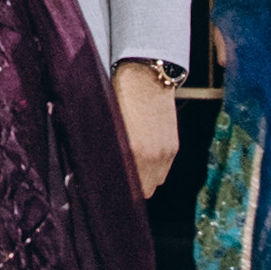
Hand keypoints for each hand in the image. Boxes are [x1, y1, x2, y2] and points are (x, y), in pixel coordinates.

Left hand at [112, 61, 178, 196]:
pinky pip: (163, 172)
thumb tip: (97, 171)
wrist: (146, 78)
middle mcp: (151, 156)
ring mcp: (165, 153)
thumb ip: (106, 152)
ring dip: (144, 180)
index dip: (114, 188)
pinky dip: (154, 170)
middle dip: (130, 187)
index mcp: (132, 150)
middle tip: (118, 177)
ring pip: (155, 183)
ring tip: (132, 167)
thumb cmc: (120, 98)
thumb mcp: (108, 126)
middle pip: (142, 191)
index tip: (106, 185)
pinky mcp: (173, 147)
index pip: (125, 186)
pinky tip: (144, 157)